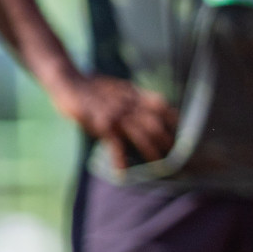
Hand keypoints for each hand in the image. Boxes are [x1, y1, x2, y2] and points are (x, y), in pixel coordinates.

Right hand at [50, 74, 177, 172]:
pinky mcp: (101, 123)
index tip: (183, 132)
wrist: (68, 79)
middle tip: (176, 156)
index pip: (161, 105)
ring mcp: (117, 113)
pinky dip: (119, 159)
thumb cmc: (92, 86)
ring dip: (152, 151)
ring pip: (142, 134)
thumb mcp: (119, 87)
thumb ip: (133, 98)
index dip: (174, 119)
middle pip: (156, 123)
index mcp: (134, 94)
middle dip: (168, 140)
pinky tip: (122, 172)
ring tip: (160, 166)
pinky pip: (115, 144)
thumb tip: (150, 109)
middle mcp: (129, 103)